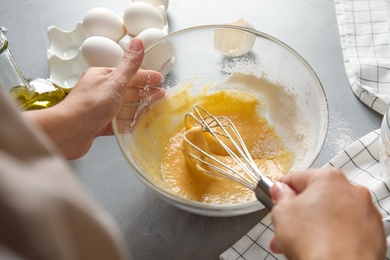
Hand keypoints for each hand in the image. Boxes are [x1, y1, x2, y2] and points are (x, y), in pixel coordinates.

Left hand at [25, 38, 164, 159]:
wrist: (69, 132)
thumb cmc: (89, 105)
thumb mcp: (114, 82)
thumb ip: (129, 65)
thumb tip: (138, 43)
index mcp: (102, 77)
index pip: (129, 74)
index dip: (146, 76)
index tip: (160, 79)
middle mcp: (101, 92)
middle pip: (128, 91)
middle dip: (145, 93)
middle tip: (161, 95)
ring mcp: (100, 109)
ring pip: (125, 108)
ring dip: (140, 109)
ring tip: (156, 111)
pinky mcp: (100, 125)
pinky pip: (120, 124)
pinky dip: (131, 124)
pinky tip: (141, 125)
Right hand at [269, 168, 385, 259]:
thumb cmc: (316, 242)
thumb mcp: (282, 212)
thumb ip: (280, 197)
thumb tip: (282, 192)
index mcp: (329, 178)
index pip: (297, 177)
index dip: (282, 190)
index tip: (277, 198)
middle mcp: (351, 191)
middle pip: (316, 198)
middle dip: (298, 214)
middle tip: (285, 227)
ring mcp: (365, 212)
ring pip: (331, 214)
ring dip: (314, 225)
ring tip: (298, 242)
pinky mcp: (373, 233)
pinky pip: (346, 229)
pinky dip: (333, 236)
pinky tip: (319, 247)